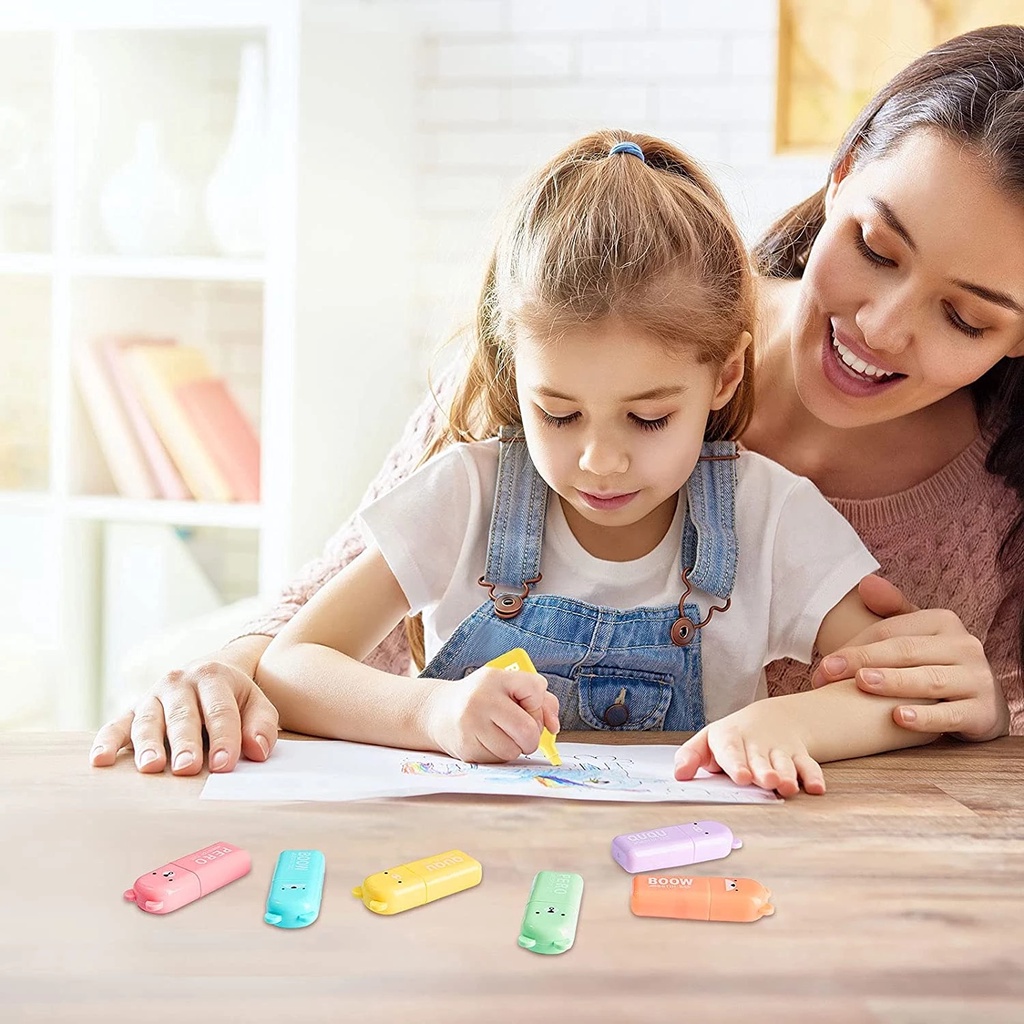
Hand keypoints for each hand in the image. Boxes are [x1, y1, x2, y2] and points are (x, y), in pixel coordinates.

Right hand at [89, 643, 279, 773]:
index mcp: (212, 677)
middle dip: (185, 743)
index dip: (224, 738)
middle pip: (182, 716)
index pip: (220, 711)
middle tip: (187, 768)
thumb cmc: (234, 699)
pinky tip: (101, 761)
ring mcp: (152, 696)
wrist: (206, 675)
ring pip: (148, 721)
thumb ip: (261, 726)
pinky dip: (106, 742)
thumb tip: (257, 751)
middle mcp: (179, 683)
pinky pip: (115, 725)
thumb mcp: (256, 704)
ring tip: (151, 767)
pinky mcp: (131, 710)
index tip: (225, 765)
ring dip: (148, 744)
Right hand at [424, 666, 559, 762]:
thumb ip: (541, 700)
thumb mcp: (508, 687)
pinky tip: (487, 741)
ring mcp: (471, 725)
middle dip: (532, 736)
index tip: (527, 705)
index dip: (538, 703)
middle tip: (523, 732)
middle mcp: (481, 699)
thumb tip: (554, 727)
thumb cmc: (483, 698)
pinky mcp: (466, 748)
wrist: (439, 711)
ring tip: (501, 734)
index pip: (535, 689)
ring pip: (514, 750)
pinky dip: (500, 754)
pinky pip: (499, 760)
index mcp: (495, 678)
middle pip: (527, 729)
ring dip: (515, 747)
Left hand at [673, 700, 824, 796]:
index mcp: (730, 739)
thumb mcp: (707, 742)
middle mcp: (756, 744)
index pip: (731, 750)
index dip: (737, 763)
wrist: (768, 721)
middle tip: (767, 781)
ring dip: (789, 775)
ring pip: (785, 763)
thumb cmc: (730, 739)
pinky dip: (814, 776)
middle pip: (761, 759)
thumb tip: (678, 775)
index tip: (741, 777)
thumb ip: (691, 757)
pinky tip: (816, 788)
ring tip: (787, 787)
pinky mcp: (798, 756)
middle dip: (764, 771)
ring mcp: (779, 750)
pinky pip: (809, 765)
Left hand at [810, 574, 1008, 741]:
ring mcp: (977, 679)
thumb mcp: (917, 635)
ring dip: (893, 682)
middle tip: (827, 674)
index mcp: (944, 622)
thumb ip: (891, 610)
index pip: (890, 631)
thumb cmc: (936, 665)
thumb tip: (865, 583)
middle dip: (862, 661)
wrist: (982, 704)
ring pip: (928, 680)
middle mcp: (965, 646)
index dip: (854, 647)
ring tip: (863, 684)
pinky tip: (898, 718)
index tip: (823, 667)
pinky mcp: (984, 712)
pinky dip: (926, 717)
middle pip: (905, 651)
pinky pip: (951, 715)